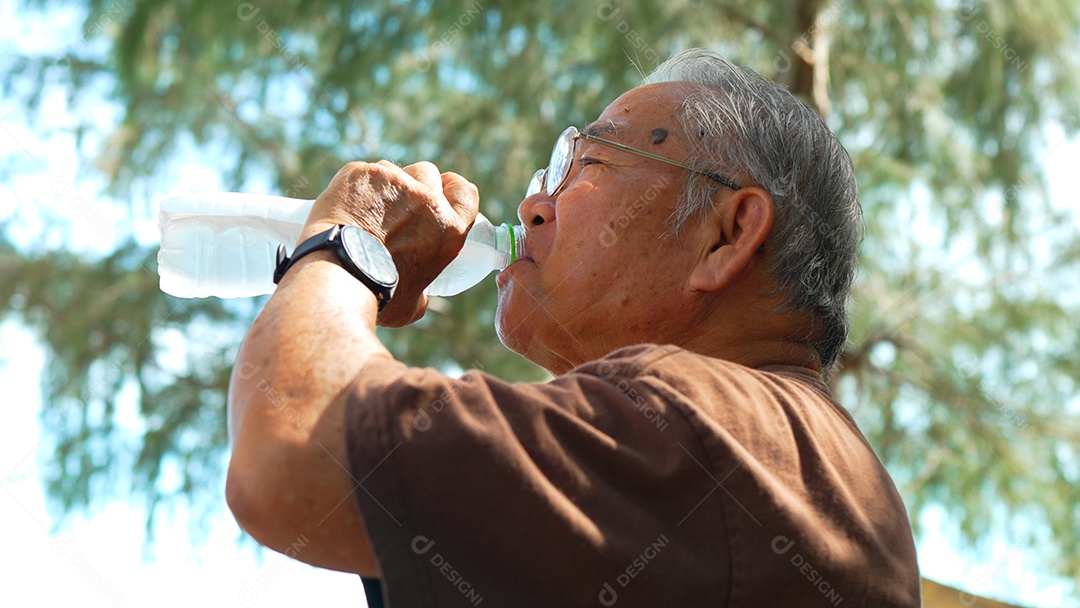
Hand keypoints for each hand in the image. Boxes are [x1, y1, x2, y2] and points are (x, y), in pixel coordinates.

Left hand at [301, 160, 478, 326]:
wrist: (338, 275)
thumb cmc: (377, 295)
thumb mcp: (413, 304)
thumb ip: (422, 291)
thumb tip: (419, 296)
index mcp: (448, 230)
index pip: (465, 193)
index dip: (451, 188)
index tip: (440, 192)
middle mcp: (427, 201)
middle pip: (427, 172)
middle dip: (413, 183)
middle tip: (394, 205)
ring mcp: (394, 181)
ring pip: (391, 169)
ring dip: (382, 184)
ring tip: (363, 210)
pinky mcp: (362, 173)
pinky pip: (361, 172)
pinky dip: (354, 186)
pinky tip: (344, 206)